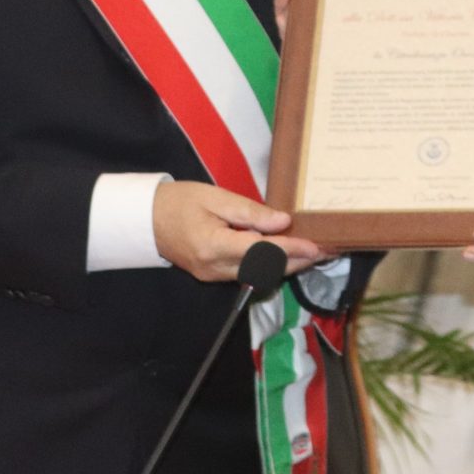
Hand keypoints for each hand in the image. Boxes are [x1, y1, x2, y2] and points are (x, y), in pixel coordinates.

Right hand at [153, 180, 323, 282]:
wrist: (145, 220)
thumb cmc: (180, 201)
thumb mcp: (215, 197)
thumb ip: (249, 212)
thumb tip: (282, 222)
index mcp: (214, 245)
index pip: (262, 250)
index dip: (292, 250)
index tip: (317, 247)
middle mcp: (215, 268)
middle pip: (265, 269)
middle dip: (298, 262)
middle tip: (327, 252)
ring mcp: (213, 276)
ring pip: (259, 274)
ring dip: (287, 266)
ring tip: (314, 255)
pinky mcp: (213, 276)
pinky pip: (248, 273)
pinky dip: (270, 266)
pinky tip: (287, 256)